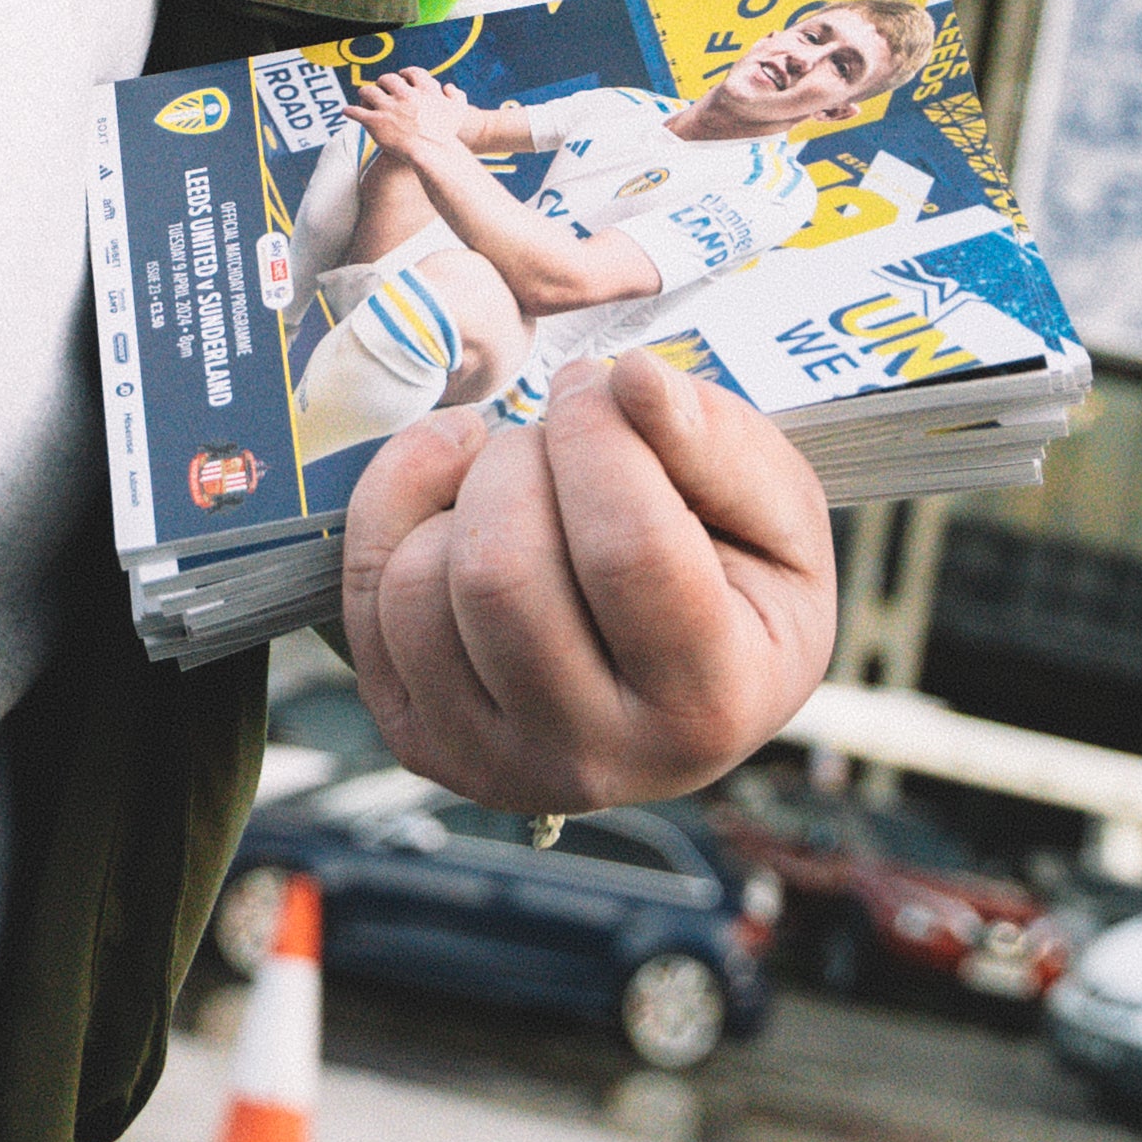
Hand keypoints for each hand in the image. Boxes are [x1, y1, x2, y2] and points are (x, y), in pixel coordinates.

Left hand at [340, 350, 832, 812]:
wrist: (677, 680)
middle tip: (562, 439)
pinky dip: (396, 507)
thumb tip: (635, 379)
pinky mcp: (418, 737)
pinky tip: (456, 486)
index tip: (601, 387)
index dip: (600, 436)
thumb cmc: (734, 577)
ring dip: (462, 488)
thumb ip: (716, 442)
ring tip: (523, 477)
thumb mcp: (775, 510)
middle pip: (503, 573)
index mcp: (710, 706)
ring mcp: (494, 762)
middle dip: (523, 458)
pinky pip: (367, 596)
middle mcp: (598, 759)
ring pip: (421, 585)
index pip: (627, 550)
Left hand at [351, 66, 470, 160]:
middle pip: (387, 79)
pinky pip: (357, 112)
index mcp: (423, 89)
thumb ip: (456, 96)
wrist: (434, 153)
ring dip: (364, 93)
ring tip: (363, 96)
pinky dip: (351, 111)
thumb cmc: (446, 135)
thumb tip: (447, 86)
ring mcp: (388, 107)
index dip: (405, 74)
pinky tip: (347, 112)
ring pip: (368, 92)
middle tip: (381, 87)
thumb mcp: (458, 111)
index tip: (402, 76)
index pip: (411, 73)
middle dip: (383, 82)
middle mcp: (404, 95)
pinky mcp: (376, 122)